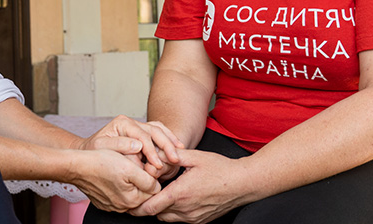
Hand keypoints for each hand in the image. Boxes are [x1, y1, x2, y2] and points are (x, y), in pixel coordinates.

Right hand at [68, 148, 162, 211]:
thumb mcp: (129, 166)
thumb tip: (157, 184)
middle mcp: (123, 207)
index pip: (154, 189)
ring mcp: (113, 205)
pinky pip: (118, 194)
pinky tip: (113, 174)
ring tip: (121, 167)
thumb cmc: (101, 162)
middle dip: (141, 178)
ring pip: (130, 192)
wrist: (76, 166)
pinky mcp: (105, 202)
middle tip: (132, 164)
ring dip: (130, 181)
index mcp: (132, 199)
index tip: (145, 163)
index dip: (152, 174)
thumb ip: (147, 179)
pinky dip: (118, 185)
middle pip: (142, 192)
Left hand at [78, 115, 183, 173]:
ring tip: (180, 152)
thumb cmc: (93, 151)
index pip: (142, 136)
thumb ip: (119, 146)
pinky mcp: (142, 132)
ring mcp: (138, 126)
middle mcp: (132, 122)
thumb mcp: (101, 148)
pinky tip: (176, 148)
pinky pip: (159, 132)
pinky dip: (168, 139)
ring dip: (170, 141)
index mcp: (122, 123)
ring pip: (159, 129)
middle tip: (175, 159)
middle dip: (166, 145)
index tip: (157, 165)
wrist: (89, 149)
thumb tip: (138, 147)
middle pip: (154, 130)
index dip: (151, 151)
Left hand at [128, 149, 246, 222]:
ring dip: (162, 208)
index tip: (129, 202)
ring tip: (162, 193)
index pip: (151, 207)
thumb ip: (173, 156)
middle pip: (157, 214)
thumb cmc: (221, 169)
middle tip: (145, 192)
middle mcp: (185, 210)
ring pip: (168, 218)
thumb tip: (156, 154)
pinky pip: (180, 220)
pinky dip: (174, 211)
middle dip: (149, 205)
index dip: (137, 206)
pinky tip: (178, 197)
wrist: (243, 183)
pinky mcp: (200, 221)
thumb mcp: (195, 157)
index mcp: (180, 194)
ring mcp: (193, 218)